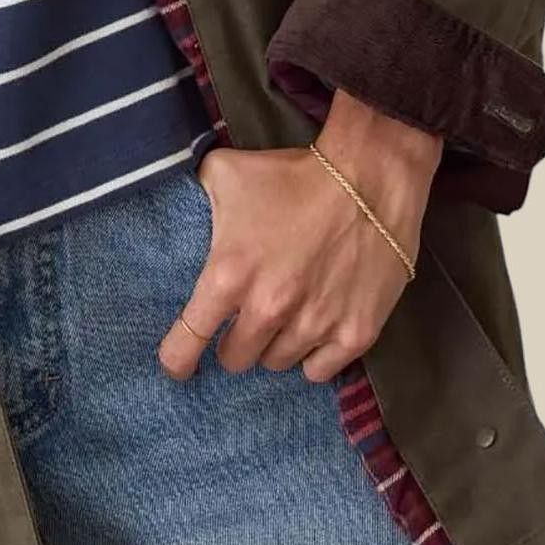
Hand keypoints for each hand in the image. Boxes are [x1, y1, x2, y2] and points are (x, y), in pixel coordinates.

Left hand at [159, 90, 440, 383]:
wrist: (370, 178)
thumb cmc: (294, 177)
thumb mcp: (226, 173)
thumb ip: (194, 195)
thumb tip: (174, 203)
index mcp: (229, 275)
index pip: (187, 342)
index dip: (177, 359)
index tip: (178, 366)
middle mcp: (268, 309)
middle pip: (235, 359)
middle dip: (235, 342)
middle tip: (247, 319)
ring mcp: (315, 325)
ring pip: (278, 364)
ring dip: (275, 345)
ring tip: (286, 316)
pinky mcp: (355, 334)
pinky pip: (320, 371)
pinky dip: (314, 357)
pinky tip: (314, 333)